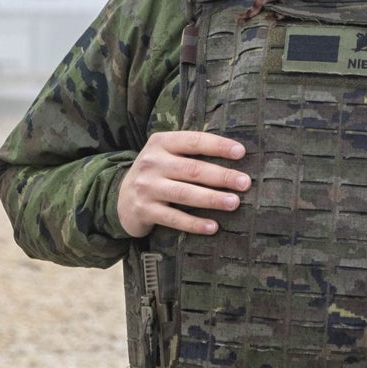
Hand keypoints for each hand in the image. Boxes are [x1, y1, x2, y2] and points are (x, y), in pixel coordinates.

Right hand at [117, 130, 250, 237]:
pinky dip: (194, 223)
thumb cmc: (156, 173)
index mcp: (161, 142)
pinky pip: (174, 218)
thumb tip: (236, 154)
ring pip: (185, 194)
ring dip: (212, 199)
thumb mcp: (166, 154)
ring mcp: (146, 187)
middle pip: (193, 169)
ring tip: (234, 203)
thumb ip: (191, 152)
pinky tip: (213, 226)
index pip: (194, 141)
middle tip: (245, 183)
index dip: (218, 145)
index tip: (241, 152)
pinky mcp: (145, 210)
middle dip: (221, 176)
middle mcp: (152, 162)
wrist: (121, 198)